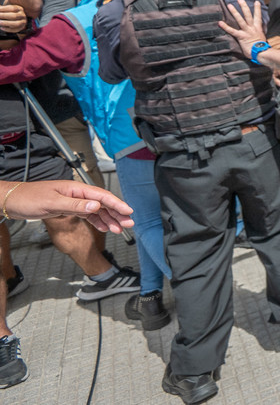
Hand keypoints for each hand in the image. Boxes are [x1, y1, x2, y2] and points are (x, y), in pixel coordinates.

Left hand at [0, 4, 26, 33]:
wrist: (17, 18)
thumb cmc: (10, 12)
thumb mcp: (8, 8)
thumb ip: (3, 8)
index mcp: (19, 9)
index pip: (13, 8)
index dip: (4, 9)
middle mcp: (22, 15)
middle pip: (15, 16)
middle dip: (4, 16)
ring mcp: (22, 22)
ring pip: (16, 24)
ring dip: (6, 23)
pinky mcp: (20, 28)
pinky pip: (15, 30)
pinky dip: (7, 29)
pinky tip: (1, 28)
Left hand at [2, 180, 133, 232]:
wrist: (12, 201)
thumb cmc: (29, 198)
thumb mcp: (52, 203)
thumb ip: (75, 205)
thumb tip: (96, 205)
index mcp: (76, 189)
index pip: (102, 196)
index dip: (117, 204)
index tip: (128, 212)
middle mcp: (78, 194)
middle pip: (103, 203)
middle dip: (117, 213)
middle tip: (129, 223)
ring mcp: (74, 201)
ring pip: (97, 210)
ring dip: (108, 219)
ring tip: (120, 229)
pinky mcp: (68, 208)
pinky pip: (88, 215)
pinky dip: (97, 221)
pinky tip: (104, 228)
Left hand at [217, 0, 266, 57]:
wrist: (262, 53)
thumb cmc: (262, 48)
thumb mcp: (261, 39)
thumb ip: (258, 35)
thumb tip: (258, 37)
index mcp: (258, 28)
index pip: (258, 17)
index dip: (257, 9)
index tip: (256, 2)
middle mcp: (252, 28)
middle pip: (248, 15)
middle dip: (244, 6)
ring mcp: (246, 32)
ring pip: (240, 20)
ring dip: (235, 12)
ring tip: (230, 5)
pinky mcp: (241, 37)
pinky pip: (232, 31)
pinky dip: (226, 27)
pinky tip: (220, 23)